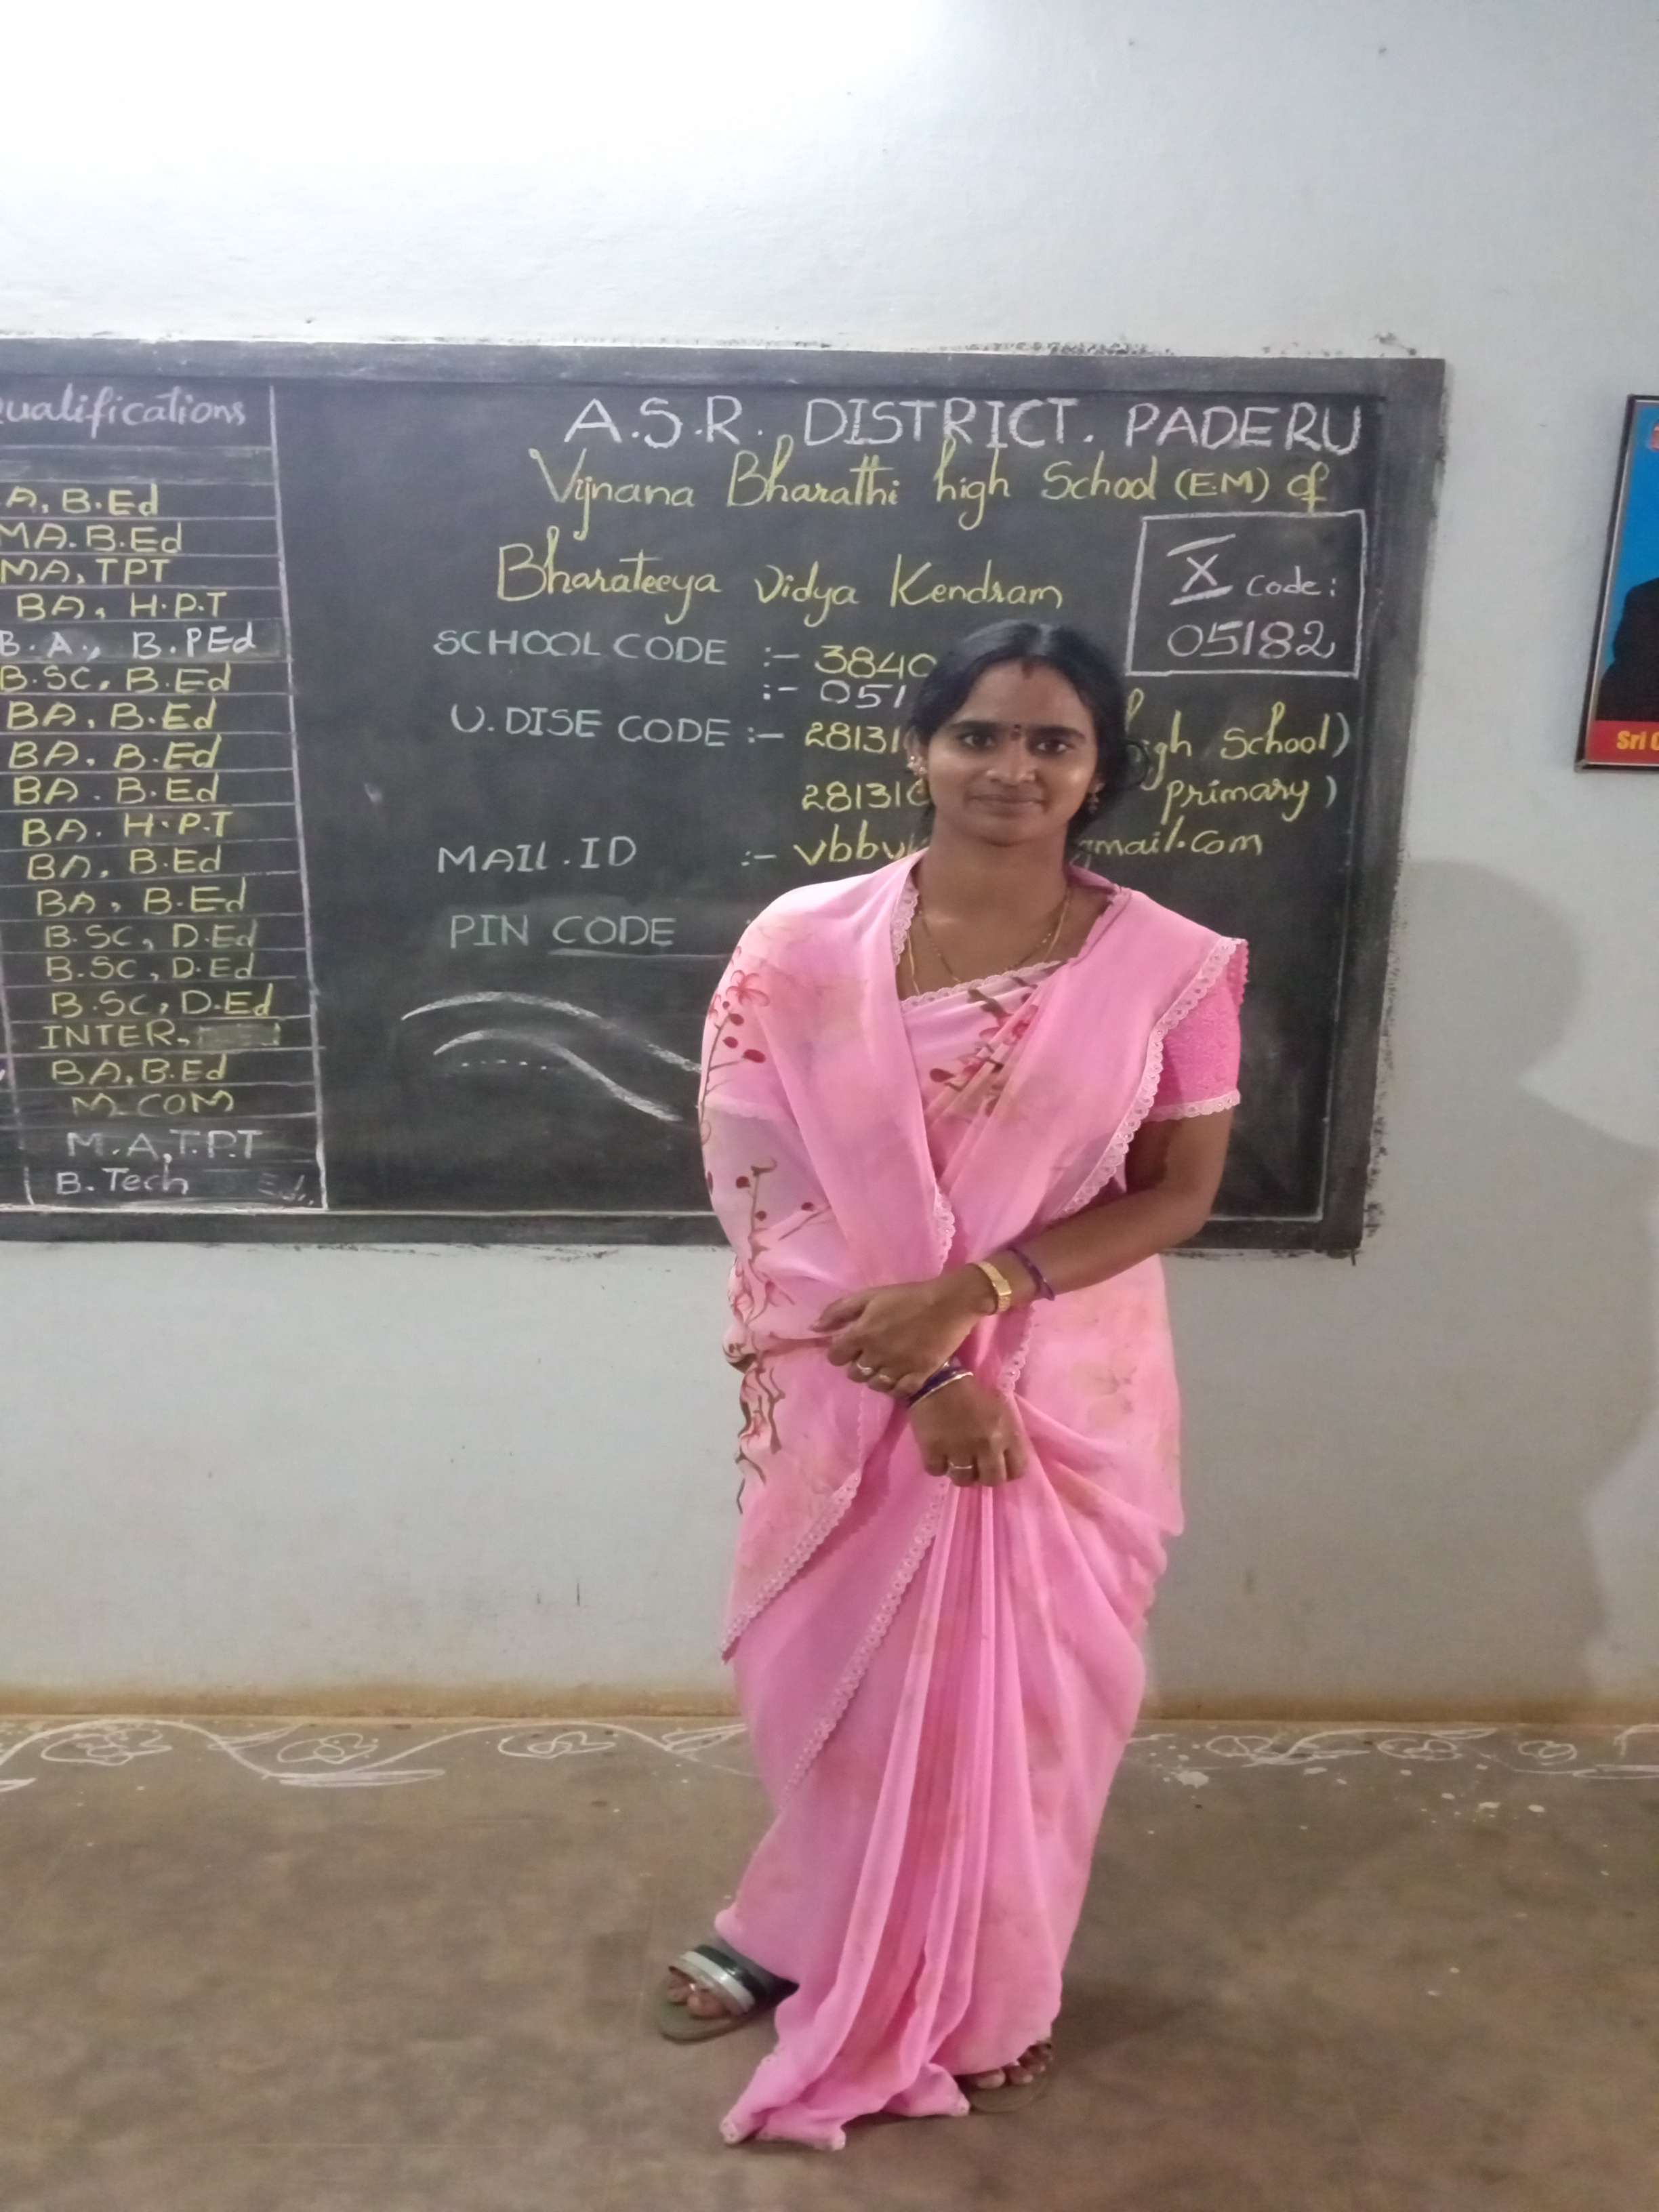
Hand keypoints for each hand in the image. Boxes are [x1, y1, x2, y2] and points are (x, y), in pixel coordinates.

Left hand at [817, 1271, 988, 1396]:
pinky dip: (894, 1386)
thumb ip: (839, 1311)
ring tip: (885, 1364)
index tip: (851, 1345)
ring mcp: (897, 1368)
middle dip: (857, 1364)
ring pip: (874, 1385)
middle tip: (871, 1352)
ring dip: (875, 1376)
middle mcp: (876, 1355)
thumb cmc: (908, 1296)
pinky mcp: (918, 1376)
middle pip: (854, 1373)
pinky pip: (897, 1392)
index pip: (835, 1356)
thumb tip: (814, 1328)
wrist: (949, 1304)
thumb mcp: (871, 1295)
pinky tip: (899, 1374)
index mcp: (862, 1334)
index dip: (840, 1351)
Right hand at [910, 1376, 1026, 1486]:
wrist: (936, 1379)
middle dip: (984, 1475)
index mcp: (1004, 1432)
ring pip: (964, 1480)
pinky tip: (937, 1454)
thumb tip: (1005, 1459)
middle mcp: (985, 1445)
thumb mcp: (999, 1410)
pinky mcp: (933, 1450)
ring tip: (954, 1460)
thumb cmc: (970, 1393)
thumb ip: (1007, 1435)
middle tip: (975, 1466)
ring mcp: (958, 1450)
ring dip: (960, 1473)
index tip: (997, 1465)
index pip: (1017, 1469)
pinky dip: (937, 1465)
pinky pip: (937, 1471)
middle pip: (991, 1480)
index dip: (1007, 1471)